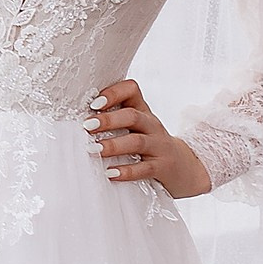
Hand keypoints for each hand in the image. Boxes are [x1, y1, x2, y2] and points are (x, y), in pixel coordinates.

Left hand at [85, 80, 209, 199]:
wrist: (186, 168)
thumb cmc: (150, 145)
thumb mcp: (137, 127)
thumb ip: (115, 119)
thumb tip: (76, 119)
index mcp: (143, 111)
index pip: (132, 90)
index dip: (113, 93)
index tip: (93, 103)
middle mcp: (152, 125)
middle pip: (132, 116)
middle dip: (109, 120)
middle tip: (87, 126)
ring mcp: (159, 146)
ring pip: (137, 142)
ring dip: (114, 145)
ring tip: (94, 150)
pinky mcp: (163, 167)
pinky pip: (145, 168)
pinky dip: (127, 171)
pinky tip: (111, 174)